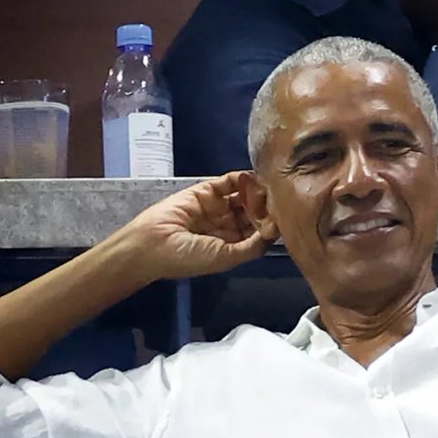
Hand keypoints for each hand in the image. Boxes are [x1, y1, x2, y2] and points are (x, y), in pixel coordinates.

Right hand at [115, 172, 273, 282]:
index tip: (284, 218)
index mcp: (233, 245)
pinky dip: (241, 179)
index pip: (260, 231)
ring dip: (256, 192)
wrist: (153, 243)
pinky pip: (228, 183)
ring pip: (244, 196)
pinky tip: (250, 180)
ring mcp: (218, 207)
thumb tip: (274, 231)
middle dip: (267, 207)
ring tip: (266, 190)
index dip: (272, 224)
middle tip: (277, 201)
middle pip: (255, 212)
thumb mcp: (226, 257)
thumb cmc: (189, 257)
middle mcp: (228, 225)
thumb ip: (253, 246)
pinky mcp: (206, 191)